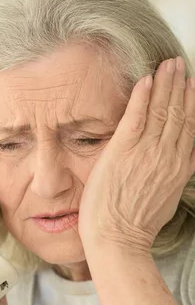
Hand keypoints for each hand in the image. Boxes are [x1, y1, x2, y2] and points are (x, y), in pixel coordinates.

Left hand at [78, 56, 194, 253]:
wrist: (117, 240)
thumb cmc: (136, 226)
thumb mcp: (168, 199)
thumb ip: (177, 176)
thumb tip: (184, 162)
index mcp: (179, 167)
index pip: (188, 127)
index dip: (190, 103)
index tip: (190, 86)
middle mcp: (166, 155)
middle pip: (177, 112)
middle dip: (179, 85)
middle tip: (179, 64)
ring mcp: (145, 152)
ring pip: (161, 109)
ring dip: (165, 83)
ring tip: (168, 65)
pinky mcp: (122, 151)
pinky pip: (136, 116)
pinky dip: (142, 96)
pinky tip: (146, 79)